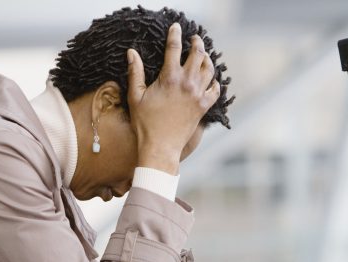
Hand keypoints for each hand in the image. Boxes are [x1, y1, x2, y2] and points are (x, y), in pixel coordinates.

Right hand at [126, 22, 220, 174]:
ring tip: (204, 55)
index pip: (174, 48)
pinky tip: (212, 80)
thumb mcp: (135, 96)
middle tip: (195, 39)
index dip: (175, 34)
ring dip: (208, 59)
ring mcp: (198, 95)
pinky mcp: (203, 107)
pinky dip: (215, 82)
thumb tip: (131, 52)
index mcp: (170, 78)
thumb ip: (135, 72)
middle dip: (197, 43)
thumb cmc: (144, 123)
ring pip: (210, 69)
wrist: (160, 147)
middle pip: (198, 54)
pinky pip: (216, 90)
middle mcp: (187, 83)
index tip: (176, 27)